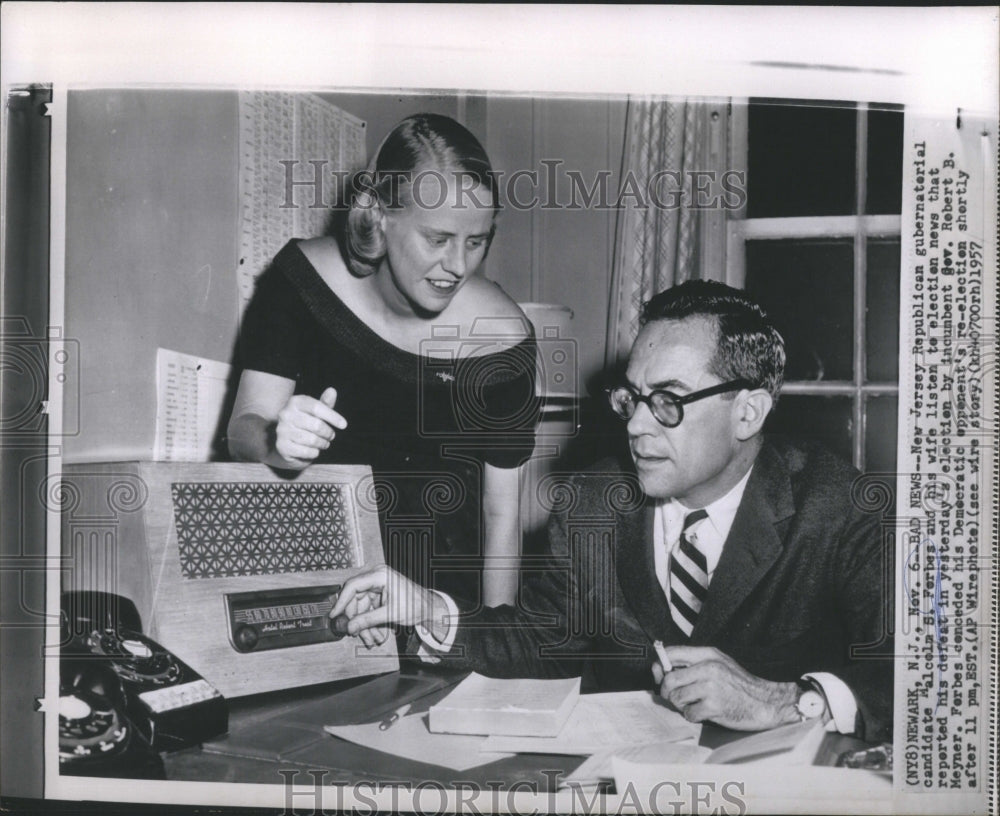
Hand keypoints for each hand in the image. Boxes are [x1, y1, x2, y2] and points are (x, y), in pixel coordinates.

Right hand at [274, 387, 346, 466]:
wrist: (287, 444)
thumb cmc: (306, 424)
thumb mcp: (316, 412)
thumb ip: (325, 403)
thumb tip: (332, 391)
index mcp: (295, 402)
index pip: (317, 407)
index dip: (333, 417)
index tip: (344, 425)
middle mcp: (286, 414)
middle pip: (316, 425)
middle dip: (328, 433)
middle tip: (331, 436)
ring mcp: (282, 430)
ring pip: (312, 440)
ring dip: (323, 443)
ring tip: (324, 443)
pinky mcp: (282, 446)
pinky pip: (306, 452)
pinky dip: (314, 453)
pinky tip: (314, 450)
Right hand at [330, 567, 449, 642]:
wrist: (428, 608)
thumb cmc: (416, 604)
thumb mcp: (390, 613)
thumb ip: (368, 620)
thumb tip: (350, 626)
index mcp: (380, 576)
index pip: (353, 586)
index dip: (341, 601)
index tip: (335, 614)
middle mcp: (376, 579)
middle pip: (355, 599)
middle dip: (356, 619)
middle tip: (356, 634)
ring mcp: (377, 587)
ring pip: (361, 608)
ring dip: (364, 625)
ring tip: (371, 639)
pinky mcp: (379, 596)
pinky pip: (367, 610)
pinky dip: (369, 623)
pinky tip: (374, 635)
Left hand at [652, 645, 798, 730]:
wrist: (766, 703)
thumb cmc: (740, 685)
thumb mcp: (719, 663)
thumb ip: (694, 663)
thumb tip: (663, 669)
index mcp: (708, 655)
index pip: (672, 653)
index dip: (660, 664)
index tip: (659, 674)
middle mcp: (708, 668)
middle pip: (670, 679)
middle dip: (667, 691)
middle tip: (676, 696)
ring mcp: (711, 688)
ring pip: (677, 698)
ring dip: (682, 705)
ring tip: (695, 703)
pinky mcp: (714, 707)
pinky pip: (689, 714)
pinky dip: (693, 716)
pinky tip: (704, 712)